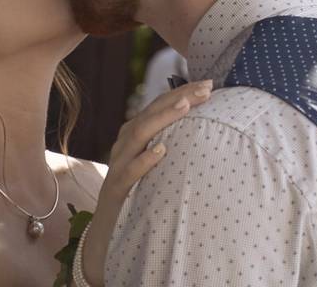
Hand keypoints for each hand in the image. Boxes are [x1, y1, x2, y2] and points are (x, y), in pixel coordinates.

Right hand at [82, 79, 212, 285]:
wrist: (107, 233)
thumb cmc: (138, 194)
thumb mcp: (154, 165)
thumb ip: (170, 143)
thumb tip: (205, 127)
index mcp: (135, 135)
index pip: (159, 105)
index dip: (182, 92)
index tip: (209, 84)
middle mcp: (124, 145)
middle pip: (150, 113)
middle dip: (178, 97)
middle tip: (205, 88)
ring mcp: (118, 166)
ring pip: (138, 135)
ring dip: (162, 119)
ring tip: (185, 107)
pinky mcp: (116, 190)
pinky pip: (128, 172)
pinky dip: (144, 160)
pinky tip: (160, 150)